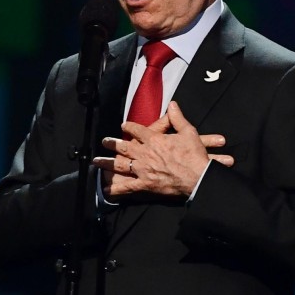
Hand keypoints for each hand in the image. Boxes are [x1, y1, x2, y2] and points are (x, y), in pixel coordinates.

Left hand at [92, 101, 233, 198]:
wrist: (198, 177)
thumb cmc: (194, 155)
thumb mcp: (188, 132)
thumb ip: (177, 118)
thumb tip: (172, 104)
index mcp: (154, 140)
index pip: (137, 131)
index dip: (129, 127)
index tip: (123, 125)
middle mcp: (145, 153)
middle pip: (124, 147)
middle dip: (112, 143)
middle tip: (104, 141)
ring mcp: (144, 169)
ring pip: (121, 165)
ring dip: (107, 163)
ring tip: (97, 161)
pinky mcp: (146, 184)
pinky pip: (128, 187)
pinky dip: (116, 188)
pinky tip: (106, 190)